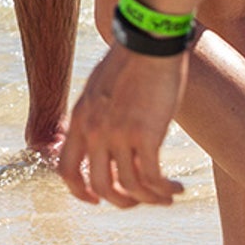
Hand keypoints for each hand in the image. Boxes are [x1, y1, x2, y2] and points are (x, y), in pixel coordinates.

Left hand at [58, 45, 187, 207]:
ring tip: (167, 197)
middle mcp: (94, 131)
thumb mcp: (100, 90)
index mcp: (79, 120)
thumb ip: (97, 116)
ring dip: (150, 200)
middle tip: (139, 201)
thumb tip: (107, 139)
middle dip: (121, 202)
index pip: (66, 170)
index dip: (80, 192)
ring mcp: (118, 134)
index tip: (98, 200)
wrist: (148, 42)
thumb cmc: (130, 62)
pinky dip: (165, 191)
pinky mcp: (145, 134)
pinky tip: (178, 189)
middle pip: (98, 186)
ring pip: (129, 188)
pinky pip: (152, 178)